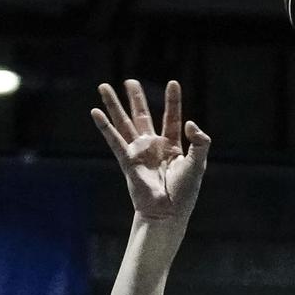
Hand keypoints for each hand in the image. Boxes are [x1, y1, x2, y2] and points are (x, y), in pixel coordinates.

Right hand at [91, 79, 210, 232]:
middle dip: (136, 99)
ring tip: (104, 87)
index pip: (172, 118)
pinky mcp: (127, 161)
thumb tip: (190, 123)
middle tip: (130, 81)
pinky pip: (114, 140)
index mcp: (172, 147)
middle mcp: (153, 147)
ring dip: (114, 105)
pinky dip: (105, 126)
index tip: (172, 83)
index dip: (172, 101)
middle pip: (142, 116)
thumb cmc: (184, 194)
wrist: (167, 213)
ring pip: (124, 123)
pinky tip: (95, 112)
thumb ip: (199, 142)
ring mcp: (138, 152)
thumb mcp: (198, 164)